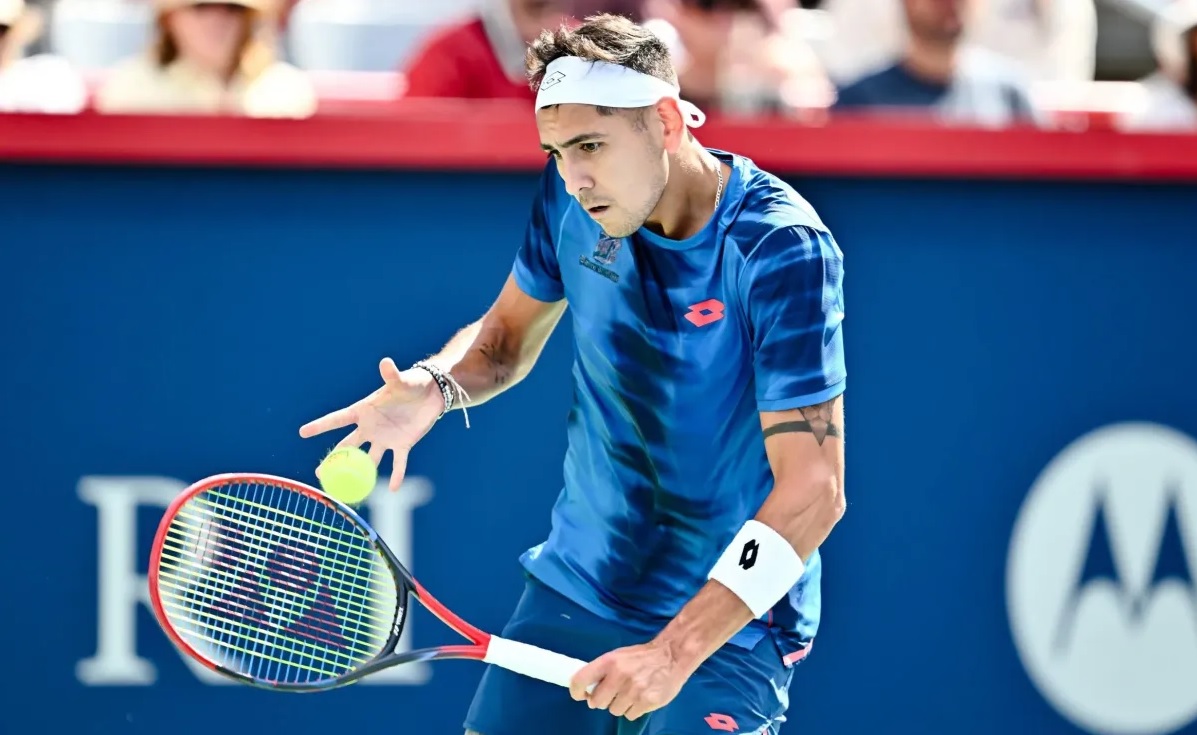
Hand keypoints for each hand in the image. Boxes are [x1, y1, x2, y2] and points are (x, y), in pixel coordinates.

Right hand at [299, 357, 443, 490]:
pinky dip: (397, 476)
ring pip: (368, 459)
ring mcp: (385, 437)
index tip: (302, 432)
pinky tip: (393, 489)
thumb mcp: (401, 380)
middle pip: (348, 446)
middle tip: (318, 473)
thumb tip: (385, 362)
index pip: (338, 419)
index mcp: (364, 410)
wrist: (432, 392)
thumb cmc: (412, 382)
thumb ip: (391, 375)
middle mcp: (371, 426)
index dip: (320, 426)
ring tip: (346, 489)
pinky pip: (398, 463)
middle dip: (334, 459)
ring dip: (358, 474)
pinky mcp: (403, 444)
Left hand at [569, 641, 690, 720]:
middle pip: (597, 702)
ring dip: (620, 705)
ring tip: (631, 693)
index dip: (576, 691)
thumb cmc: (642, 657)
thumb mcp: (618, 656)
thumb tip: (587, 689)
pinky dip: (634, 709)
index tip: (581, 695)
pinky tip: (641, 697)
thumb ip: (603, 671)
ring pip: (614, 710)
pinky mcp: (647, 702)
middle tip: (612, 694)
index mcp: (609, 661)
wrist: (672, 655)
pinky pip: (630, 715)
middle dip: (602, 700)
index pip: (581, 680)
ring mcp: (633, 691)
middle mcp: (619, 676)